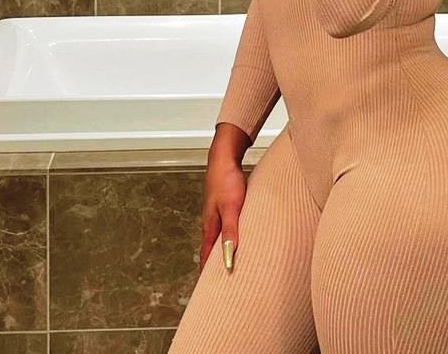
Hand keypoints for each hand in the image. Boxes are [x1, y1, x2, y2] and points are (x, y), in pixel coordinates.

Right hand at [200, 153, 247, 272]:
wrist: (224, 158)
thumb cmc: (226, 181)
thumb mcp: (231, 208)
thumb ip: (230, 231)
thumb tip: (228, 257)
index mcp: (209, 227)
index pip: (207, 257)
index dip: (208, 274)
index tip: (211, 290)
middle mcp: (211, 223)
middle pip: (212, 249)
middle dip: (217, 265)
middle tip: (224, 282)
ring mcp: (217, 213)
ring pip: (220, 237)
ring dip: (225, 249)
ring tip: (233, 262)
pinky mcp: (225, 205)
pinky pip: (227, 226)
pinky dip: (232, 235)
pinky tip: (240, 236)